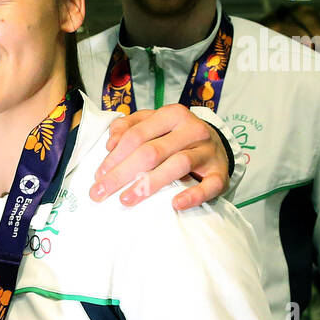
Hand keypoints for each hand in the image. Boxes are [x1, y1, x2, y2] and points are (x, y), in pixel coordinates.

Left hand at [89, 105, 229, 210]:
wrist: (216, 144)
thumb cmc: (176, 135)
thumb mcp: (152, 123)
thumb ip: (129, 127)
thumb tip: (110, 143)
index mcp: (172, 114)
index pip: (137, 135)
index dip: (114, 156)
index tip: (98, 176)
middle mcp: (192, 129)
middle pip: (151, 152)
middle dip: (122, 174)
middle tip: (100, 193)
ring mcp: (208, 151)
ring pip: (177, 165)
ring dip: (149, 184)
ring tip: (126, 200)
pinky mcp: (221, 172)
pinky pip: (210, 185)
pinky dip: (194, 195)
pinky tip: (175, 204)